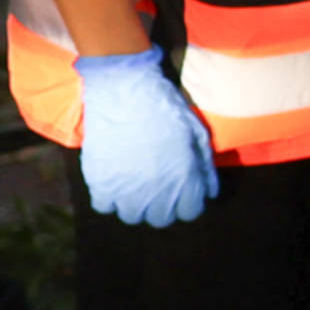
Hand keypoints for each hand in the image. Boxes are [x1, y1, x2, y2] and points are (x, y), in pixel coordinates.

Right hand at [69, 49, 214, 228]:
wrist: (124, 90)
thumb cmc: (165, 107)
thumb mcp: (196, 133)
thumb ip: (204, 167)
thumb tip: (210, 193)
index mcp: (184, 178)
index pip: (190, 212)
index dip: (187, 201)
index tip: (180, 190)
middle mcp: (156, 190)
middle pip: (160, 219)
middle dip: (161, 205)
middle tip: (156, 186)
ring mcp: (126, 189)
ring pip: (131, 216)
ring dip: (134, 204)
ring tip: (134, 184)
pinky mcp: (99, 181)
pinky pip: (104, 206)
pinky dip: (109, 198)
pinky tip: (114, 180)